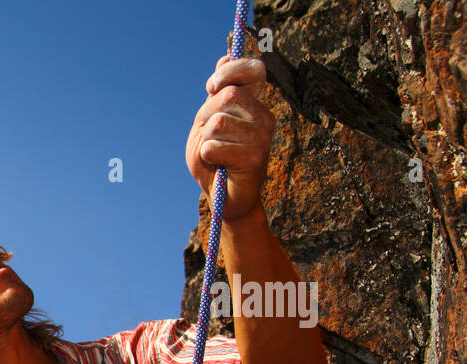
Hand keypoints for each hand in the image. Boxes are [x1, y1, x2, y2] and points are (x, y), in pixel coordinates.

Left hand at [185, 54, 274, 223]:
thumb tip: (225, 57)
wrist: (223, 199)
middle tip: (209, 135)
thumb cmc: (215, 160)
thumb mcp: (209, 122)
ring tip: (216, 153)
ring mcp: (263, 138)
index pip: (254, 70)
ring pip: (218, 123)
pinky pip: (214, 147)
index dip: (231, 70)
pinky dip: (207, 156)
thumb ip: (216, 95)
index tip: (211, 86)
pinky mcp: (254, 159)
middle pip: (228, 96)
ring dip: (206, 139)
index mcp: (256, 105)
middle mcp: (265, 118)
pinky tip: (218, 165)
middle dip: (206, 115)